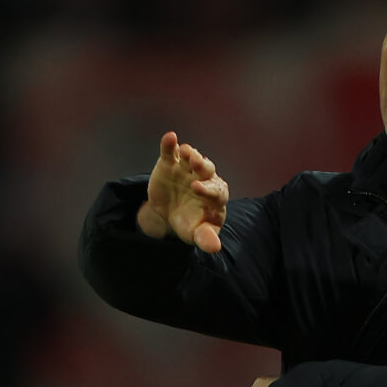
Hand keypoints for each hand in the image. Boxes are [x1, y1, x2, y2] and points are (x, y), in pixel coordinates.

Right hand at [137, 131, 228, 252]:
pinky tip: (170, 137)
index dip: (208, 189)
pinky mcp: (171, 163)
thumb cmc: (190, 223)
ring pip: (192, 158)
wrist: (170, 214)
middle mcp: (205, 178)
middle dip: (202, 167)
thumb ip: (206, 238)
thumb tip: (214, 248)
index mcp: (215, 195)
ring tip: (186, 152)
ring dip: (190, 154)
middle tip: (197, 165)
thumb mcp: (196, 233)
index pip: (216, 190)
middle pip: (207, 170)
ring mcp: (188, 169)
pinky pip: (172, 151)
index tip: (198, 189)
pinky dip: (170, 144)